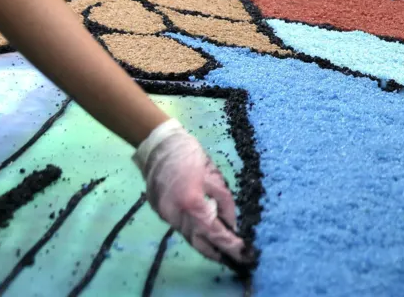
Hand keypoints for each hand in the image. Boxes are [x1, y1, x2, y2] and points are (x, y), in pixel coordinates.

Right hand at [134, 119, 249, 267]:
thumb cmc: (189, 156)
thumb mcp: (214, 176)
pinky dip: (194, 233)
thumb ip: (224, 202)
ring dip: (206, 245)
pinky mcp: (159, 212)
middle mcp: (175, 215)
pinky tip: (205, 233)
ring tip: (223, 250)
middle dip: (218, 253)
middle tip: (236, 258)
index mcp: (192, 203)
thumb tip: (231, 223)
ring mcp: (165, 215)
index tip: (244, 254)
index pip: (214, 233)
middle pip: (199, 243)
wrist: (158, 146)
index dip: (230, 245)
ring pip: (189, 238)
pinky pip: (180, 228)